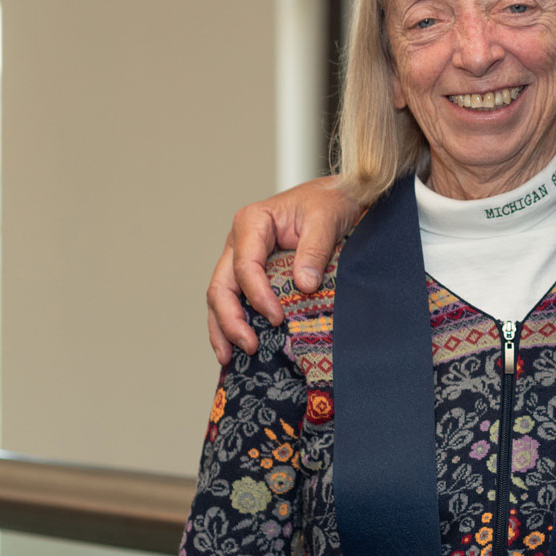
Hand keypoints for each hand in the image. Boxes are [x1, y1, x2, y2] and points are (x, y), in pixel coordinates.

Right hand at [206, 175, 359, 363]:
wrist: (336, 198)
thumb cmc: (328, 203)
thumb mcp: (326, 219)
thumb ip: (314, 250)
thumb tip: (304, 286)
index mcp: (252, 222)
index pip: (245, 266)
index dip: (257, 296)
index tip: (277, 318)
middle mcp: (239, 241)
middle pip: (221, 285)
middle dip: (230, 320)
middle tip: (248, 347)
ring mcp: (240, 257)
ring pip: (220, 296)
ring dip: (223, 328)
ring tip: (230, 357)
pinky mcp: (250, 272)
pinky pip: (234, 299)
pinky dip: (231, 323)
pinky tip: (235, 346)